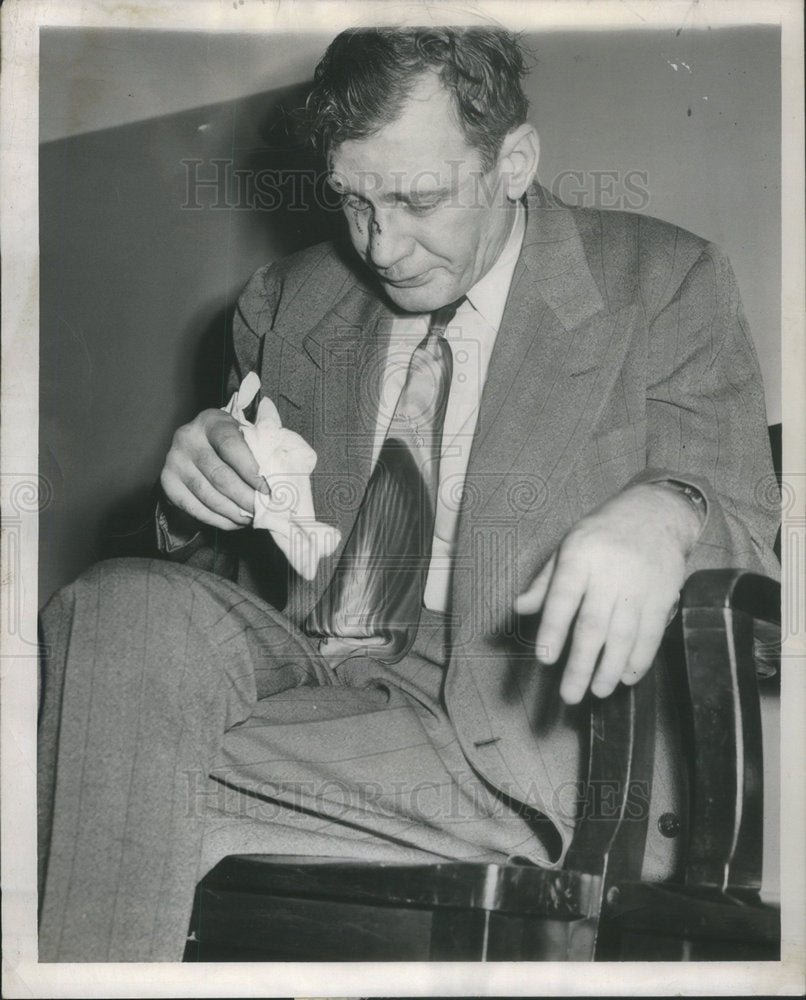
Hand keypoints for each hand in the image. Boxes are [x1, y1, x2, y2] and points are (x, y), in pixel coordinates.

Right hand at [160, 408, 266, 530]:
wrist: (195, 444)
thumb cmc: (229, 441)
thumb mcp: (242, 433)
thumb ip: (258, 449)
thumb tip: (278, 478)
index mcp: (210, 422)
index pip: (231, 446)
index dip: (251, 471)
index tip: (267, 489)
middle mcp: (187, 439)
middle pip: (220, 476)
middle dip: (245, 498)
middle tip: (263, 510)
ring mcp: (174, 461)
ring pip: (208, 495)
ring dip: (234, 512)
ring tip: (252, 518)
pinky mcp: (168, 483)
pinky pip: (195, 508)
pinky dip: (218, 520)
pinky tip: (234, 522)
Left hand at [515, 484, 701, 704]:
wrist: (656, 513)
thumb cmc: (603, 533)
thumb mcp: (568, 546)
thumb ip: (545, 581)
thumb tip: (520, 608)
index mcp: (580, 557)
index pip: (563, 598)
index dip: (553, 630)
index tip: (545, 659)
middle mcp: (610, 572)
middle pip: (593, 625)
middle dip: (580, 664)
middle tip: (569, 696)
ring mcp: (639, 584)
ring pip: (624, 634)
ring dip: (610, 668)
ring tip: (598, 691)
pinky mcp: (664, 594)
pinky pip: (652, 633)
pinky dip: (640, 658)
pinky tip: (628, 677)